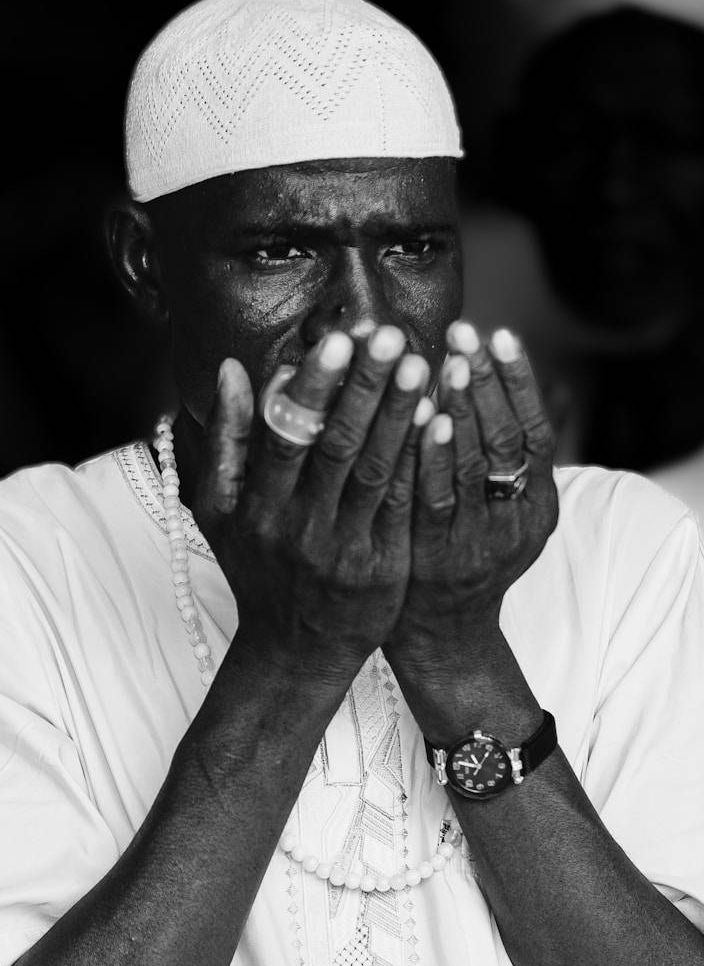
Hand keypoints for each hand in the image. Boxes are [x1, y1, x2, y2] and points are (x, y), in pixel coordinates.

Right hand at [193, 327, 432, 682]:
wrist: (294, 651)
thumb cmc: (257, 567)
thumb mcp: (222, 511)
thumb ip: (227, 439)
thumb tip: (233, 368)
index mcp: (256, 508)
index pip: (287, 436)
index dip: (314, 387)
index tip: (336, 340)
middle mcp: (299, 528)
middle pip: (337, 446)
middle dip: (364, 387)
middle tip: (389, 335)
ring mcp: (345, 550)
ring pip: (378, 471)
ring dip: (400, 414)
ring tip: (421, 363)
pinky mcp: (384, 567)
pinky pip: (406, 504)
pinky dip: (421, 462)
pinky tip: (440, 420)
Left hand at [387, 320, 558, 664]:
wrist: (443, 632)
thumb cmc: (463, 549)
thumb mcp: (497, 506)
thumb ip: (496, 451)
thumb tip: (481, 372)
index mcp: (539, 504)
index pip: (537, 430)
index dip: (519, 382)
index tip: (500, 333)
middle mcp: (517, 520)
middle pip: (508, 439)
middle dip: (487, 381)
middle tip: (465, 333)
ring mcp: (480, 539)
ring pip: (477, 465)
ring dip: (463, 410)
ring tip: (449, 363)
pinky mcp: (438, 554)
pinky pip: (436, 497)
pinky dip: (434, 456)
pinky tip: (425, 418)